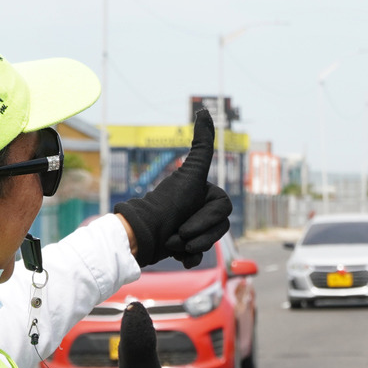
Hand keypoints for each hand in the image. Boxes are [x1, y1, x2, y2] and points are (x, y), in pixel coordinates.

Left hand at [115, 110, 233, 267]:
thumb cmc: (167, 205)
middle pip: (220, 227)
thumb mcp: (191, 174)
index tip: (186, 220)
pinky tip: (178, 256)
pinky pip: (199, 255)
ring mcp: (193, 227)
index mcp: (205, 192)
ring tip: (174, 243)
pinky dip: (189, 258)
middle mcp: (199, 207)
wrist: (143, 237)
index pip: (223, 209)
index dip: (207, 218)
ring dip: (193, 246)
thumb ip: (202, 145)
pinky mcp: (184, 246)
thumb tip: (203, 109)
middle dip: (199, 233)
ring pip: (211, 243)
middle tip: (179, 234)